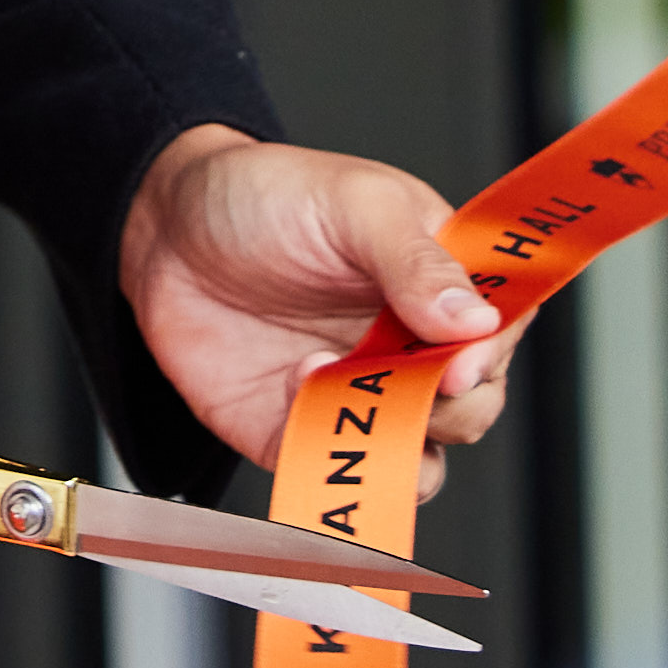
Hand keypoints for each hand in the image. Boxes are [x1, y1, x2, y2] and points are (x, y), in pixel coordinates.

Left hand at [114, 126, 518, 461]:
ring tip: (329, 381)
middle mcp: (410, 346)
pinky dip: (330, 460)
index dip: (491, 355)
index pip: (503, 333)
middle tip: (401, 380)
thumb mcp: (351, 205)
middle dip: (446, 407)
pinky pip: (337, 471)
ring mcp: (359, 392)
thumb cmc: (266, 196)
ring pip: (420, 457)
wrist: (164, 227)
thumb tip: (477, 320)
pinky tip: (293, 397)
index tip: (459, 363)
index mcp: (440, 283)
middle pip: (472, 407)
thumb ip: (415, 261)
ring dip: (391, 443)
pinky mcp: (301, 429)